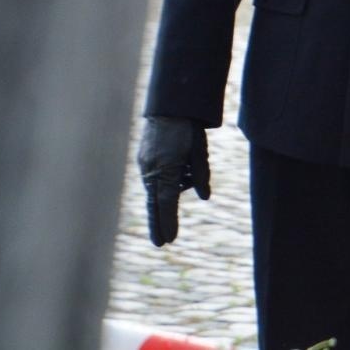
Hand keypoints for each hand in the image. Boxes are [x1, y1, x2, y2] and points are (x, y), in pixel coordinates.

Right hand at [137, 115, 209, 246]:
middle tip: (162, 244)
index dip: (168, 222)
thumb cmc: (188, 128)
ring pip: (158, 188)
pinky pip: (155, 178)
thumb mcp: (199, 151)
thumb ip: (201, 175)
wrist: (169, 106)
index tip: (167, 240)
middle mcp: (151, 170)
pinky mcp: (144, 160)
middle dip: (159, 223)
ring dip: (173, 188)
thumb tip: (205, 197)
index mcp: (166, 169)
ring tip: (190, 160)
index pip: (167, 203)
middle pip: (155, 203)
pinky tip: (182, 164)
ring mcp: (145, 165)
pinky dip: (167, 180)